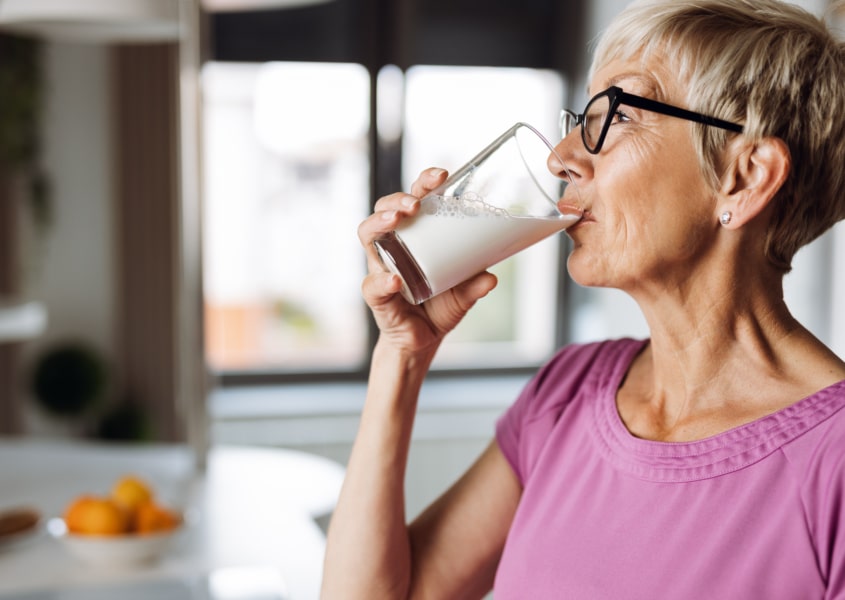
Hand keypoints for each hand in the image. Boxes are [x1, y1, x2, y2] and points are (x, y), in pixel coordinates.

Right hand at [358, 168, 497, 353]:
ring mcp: (380, 267)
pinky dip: (383, 280)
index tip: (442, 175)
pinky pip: (372, 283)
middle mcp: (393, 246)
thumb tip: (491, 277)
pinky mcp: (376, 295)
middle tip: (415, 203)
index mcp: (415, 237)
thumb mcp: (464, 294)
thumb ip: (475, 285)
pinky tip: (395, 279)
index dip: (423, 182)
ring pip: (367, 235)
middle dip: (397, 199)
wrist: (422, 342)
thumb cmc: (439, 307)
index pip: (413, 200)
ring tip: (397, 221)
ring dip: (380, 222)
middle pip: (384, 209)